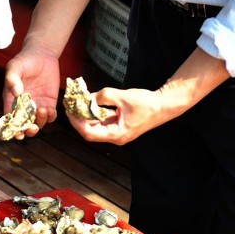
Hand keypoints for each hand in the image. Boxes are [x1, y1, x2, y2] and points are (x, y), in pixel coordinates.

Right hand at [1, 45, 60, 137]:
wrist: (42, 55)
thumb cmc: (25, 60)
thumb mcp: (15, 66)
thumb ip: (12, 78)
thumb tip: (15, 92)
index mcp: (11, 99)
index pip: (10, 117)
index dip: (13, 128)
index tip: (18, 134)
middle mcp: (23, 105)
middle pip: (24, 125)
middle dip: (28, 130)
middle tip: (33, 127)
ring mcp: (37, 105)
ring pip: (38, 122)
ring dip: (40, 122)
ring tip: (44, 110)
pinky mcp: (49, 102)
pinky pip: (50, 116)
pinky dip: (50, 117)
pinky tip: (51, 110)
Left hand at [69, 86, 191, 145]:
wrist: (164, 105)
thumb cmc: (147, 103)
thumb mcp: (122, 96)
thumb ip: (103, 96)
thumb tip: (89, 98)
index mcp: (117, 135)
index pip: (89, 133)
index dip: (77, 122)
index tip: (70, 110)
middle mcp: (116, 136)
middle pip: (91, 131)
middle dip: (79, 118)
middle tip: (70, 104)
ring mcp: (118, 131)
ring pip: (96, 126)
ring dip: (86, 115)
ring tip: (77, 102)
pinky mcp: (120, 125)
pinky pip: (103, 121)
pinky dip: (96, 112)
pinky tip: (90, 102)